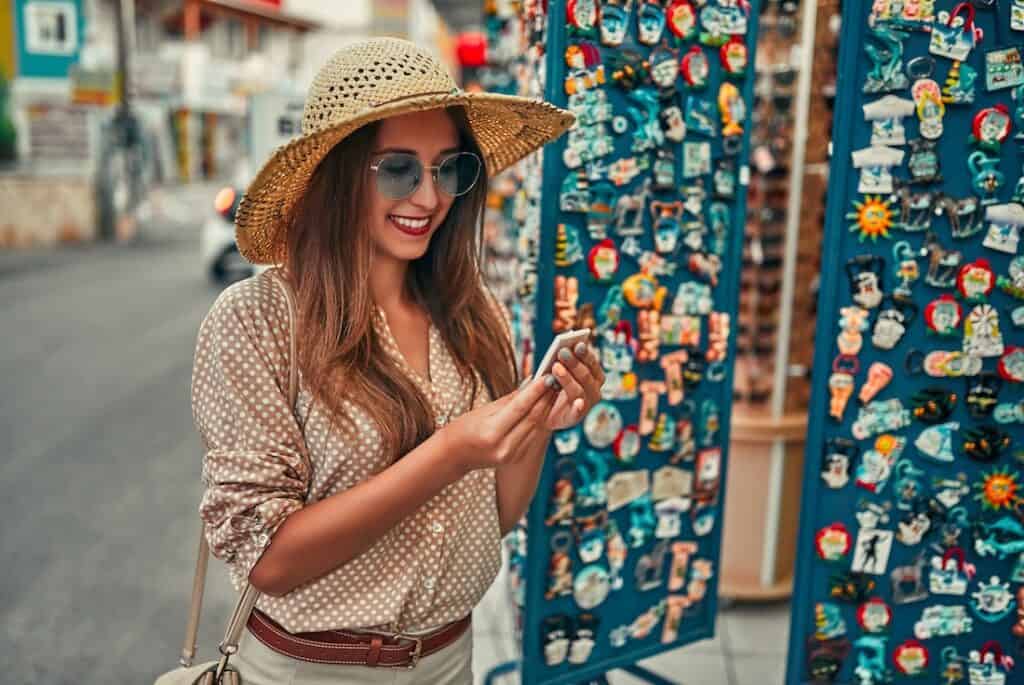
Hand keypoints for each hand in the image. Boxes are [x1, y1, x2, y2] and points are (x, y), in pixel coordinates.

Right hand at [441, 375, 557, 472]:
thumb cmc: (464, 428)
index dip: (536, 391)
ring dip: (547, 408)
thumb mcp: (483, 410)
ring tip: (554, 391)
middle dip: (546, 398)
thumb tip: (532, 383)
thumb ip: (510, 400)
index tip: (548, 376)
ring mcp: (512, 455)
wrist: (455, 455)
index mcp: (492, 432)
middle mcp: (504, 446)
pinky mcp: (517, 458)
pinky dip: (540, 420)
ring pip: (536, 427)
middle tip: (556, 380)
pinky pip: (533, 436)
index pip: (520, 408)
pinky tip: (545, 407)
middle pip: (532, 418)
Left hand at [545, 342, 604, 430]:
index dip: (585, 353)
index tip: (578, 343)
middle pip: (586, 375)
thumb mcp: (557, 370)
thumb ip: (561, 361)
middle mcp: (593, 389)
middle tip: (562, 352)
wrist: (544, 411)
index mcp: (593, 375)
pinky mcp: (575, 417)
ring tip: (556, 368)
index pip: (592, 362)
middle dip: (574, 363)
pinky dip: (578, 407)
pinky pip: (577, 411)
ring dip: (568, 378)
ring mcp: (586, 404)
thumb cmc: (553, 385)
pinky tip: (578, 402)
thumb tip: (562, 348)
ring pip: (580, 390)